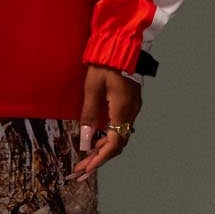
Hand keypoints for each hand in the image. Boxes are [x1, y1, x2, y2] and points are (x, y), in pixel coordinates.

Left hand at [69, 63, 142, 179]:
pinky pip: (121, 127)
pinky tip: (97, 140)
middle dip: (99, 159)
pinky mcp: (131, 102)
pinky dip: (109, 137)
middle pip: (117, 144)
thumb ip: (89, 116)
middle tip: (81, 169)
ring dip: (103, 149)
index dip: (98, 160)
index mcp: (122, 110)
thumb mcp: (92, 89)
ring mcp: (133, 107)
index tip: (84, 169)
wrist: (121, 44)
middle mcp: (131, 112)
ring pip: (120, 136)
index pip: (113, 144)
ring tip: (86, 158)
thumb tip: (86, 142)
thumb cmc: (105, 63)